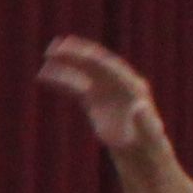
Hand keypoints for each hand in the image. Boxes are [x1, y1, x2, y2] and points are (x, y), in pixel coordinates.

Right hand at [38, 38, 165, 153]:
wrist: (135, 145)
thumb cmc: (146, 141)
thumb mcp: (149, 134)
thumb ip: (146, 122)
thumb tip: (140, 107)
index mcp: (133, 85)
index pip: (113, 68)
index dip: (97, 60)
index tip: (80, 54)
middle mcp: (118, 81)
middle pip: (96, 63)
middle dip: (77, 54)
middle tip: (57, 47)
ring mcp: (104, 87)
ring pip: (82, 72)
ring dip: (64, 65)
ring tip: (45, 62)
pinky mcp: (91, 96)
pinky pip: (73, 85)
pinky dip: (59, 80)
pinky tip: (43, 75)